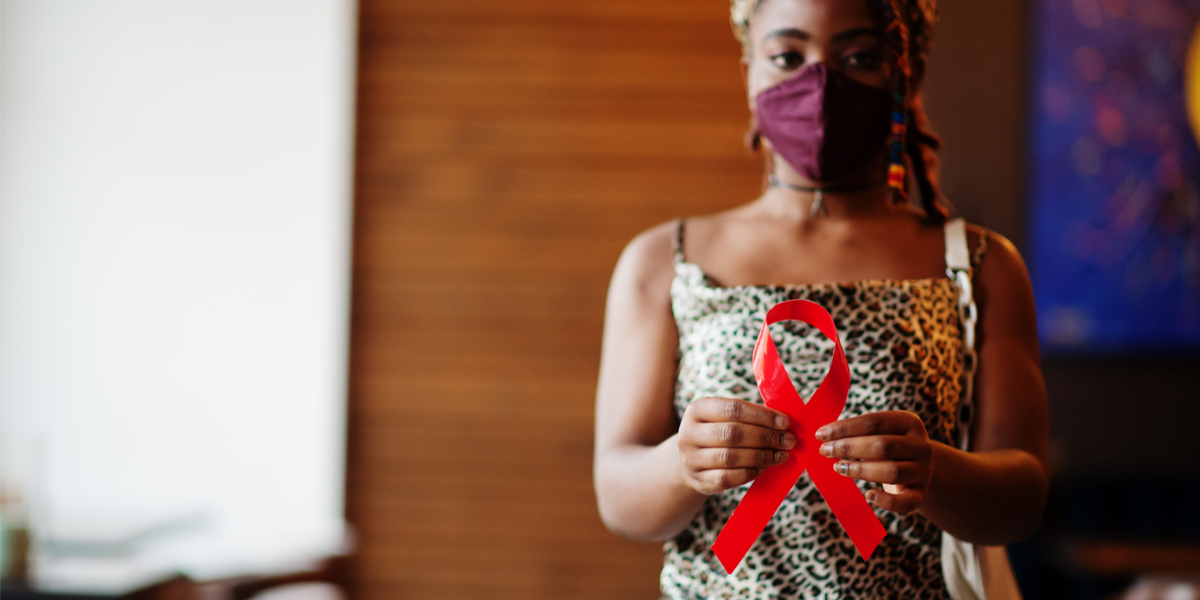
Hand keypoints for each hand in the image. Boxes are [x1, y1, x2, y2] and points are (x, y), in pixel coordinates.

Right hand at [677, 397, 795, 494]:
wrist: (688, 462)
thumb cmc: (715, 435)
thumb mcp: (723, 419)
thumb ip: (748, 417)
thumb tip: (782, 422)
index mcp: (697, 409)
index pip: (733, 409)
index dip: (762, 416)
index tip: (785, 422)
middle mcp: (689, 433)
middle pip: (733, 433)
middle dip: (766, 437)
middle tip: (788, 441)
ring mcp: (691, 459)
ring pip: (731, 457)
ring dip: (762, 456)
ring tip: (780, 455)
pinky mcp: (699, 480)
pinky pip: (728, 478)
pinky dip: (749, 473)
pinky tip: (763, 468)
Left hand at [816, 411, 933, 513]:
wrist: (922, 470)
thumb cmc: (891, 449)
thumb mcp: (881, 434)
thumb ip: (858, 432)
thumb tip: (826, 435)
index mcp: (909, 423)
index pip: (874, 422)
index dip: (845, 428)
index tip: (820, 434)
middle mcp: (920, 446)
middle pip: (883, 446)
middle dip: (849, 447)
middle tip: (825, 451)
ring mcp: (923, 471)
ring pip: (892, 471)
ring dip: (860, 470)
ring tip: (838, 467)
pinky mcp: (920, 494)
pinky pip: (904, 502)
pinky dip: (885, 501)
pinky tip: (868, 495)